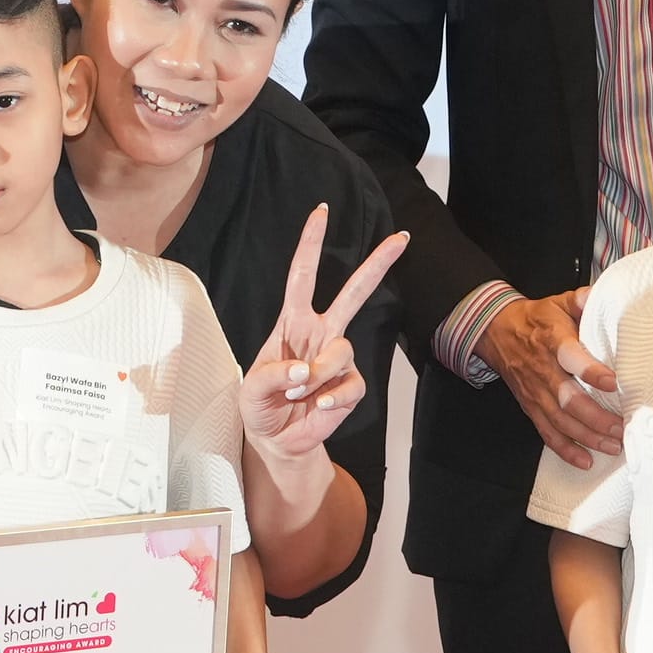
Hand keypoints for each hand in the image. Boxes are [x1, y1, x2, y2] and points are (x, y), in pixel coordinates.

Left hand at [243, 210, 407, 464]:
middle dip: (377, 264)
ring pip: (342, 351)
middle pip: (353, 292)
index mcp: (292, 323)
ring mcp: (337, 360)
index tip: (322, 212)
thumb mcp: (251, 389)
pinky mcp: (350, 386)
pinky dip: (332, 398)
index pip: (303, 275)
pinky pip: (350, 385)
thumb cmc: (261, 406)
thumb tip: (306, 368)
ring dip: (317, 375)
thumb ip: (273, 375)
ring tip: (298, 392)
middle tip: (400, 238)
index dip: (311, 243)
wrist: (276, 440)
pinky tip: (319, 406)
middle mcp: (319, 334)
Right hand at [479, 289, 628, 468]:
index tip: (613, 382)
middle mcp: (543, 370)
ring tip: (612, 446)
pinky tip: (585, 461)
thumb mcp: (559, 302)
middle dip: (595, 417)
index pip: (570, 357)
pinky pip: (547, 432)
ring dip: (586, 437)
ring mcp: (535, 392)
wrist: (496, 331)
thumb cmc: (537, 319)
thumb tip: (600, 297)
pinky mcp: (531, 407)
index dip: (591, 371)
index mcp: (552, 340)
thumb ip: (583, 300)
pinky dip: (565, 449)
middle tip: (621, 427)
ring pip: (560, 421)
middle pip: (567, 399)